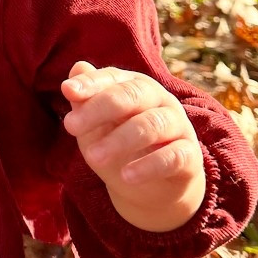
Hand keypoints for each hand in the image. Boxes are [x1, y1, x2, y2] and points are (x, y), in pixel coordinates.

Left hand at [61, 61, 206, 232]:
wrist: (153, 189)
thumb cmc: (120, 148)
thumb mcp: (96, 127)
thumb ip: (86, 100)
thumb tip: (77, 67)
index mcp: (135, 87)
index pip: (114, 78)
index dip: (91, 83)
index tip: (67, 91)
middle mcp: (160, 101)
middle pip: (134, 94)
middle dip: (100, 108)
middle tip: (71, 126)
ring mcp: (178, 126)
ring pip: (153, 124)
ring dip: (120, 140)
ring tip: (93, 158)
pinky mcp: (189, 156)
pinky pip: (174, 156)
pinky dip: (149, 166)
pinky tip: (126, 176)